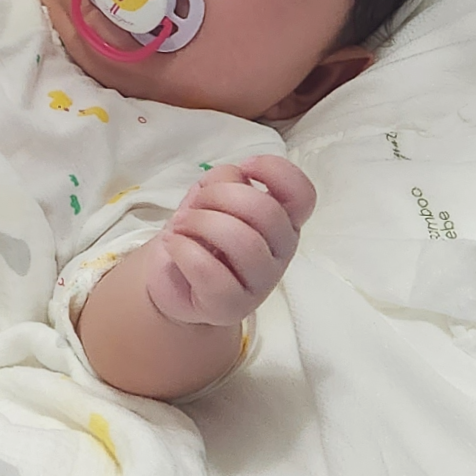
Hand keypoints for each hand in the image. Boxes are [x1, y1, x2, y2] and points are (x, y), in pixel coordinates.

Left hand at [139, 156, 313, 328]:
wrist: (172, 283)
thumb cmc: (199, 235)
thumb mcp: (210, 197)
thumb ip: (226, 181)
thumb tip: (235, 176)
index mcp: (284, 221)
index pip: (303, 194)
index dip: (275, 172)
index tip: (244, 168)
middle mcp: (281, 252)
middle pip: (268, 212)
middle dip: (221, 196)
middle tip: (195, 204)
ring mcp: (261, 284)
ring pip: (243, 241)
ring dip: (200, 222)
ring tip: (180, 226)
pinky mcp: (232, 307)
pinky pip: (210, 271)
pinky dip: (183, 249)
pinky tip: (173, 245)